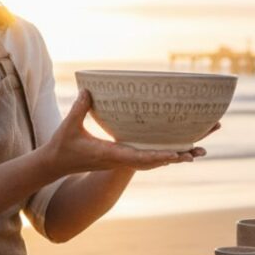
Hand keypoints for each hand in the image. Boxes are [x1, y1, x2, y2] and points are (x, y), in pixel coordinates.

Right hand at [40, 90, 210, 176]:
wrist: (55, 164)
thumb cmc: (62, 146)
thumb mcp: (69, 126)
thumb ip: (79, 109)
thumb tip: (87, 91)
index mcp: (110, 155)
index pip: (139, 158)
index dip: (159, 156)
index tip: (177, 155)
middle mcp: (120, 159)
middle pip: (155, 161)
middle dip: (178, 156)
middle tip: (200, 150)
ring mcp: (121, 160)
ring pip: (153, 161)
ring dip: (175, 156)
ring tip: (197, 151)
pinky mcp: (120, 157)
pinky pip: (146, 157)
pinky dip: (163, 154)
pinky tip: (175, 150)